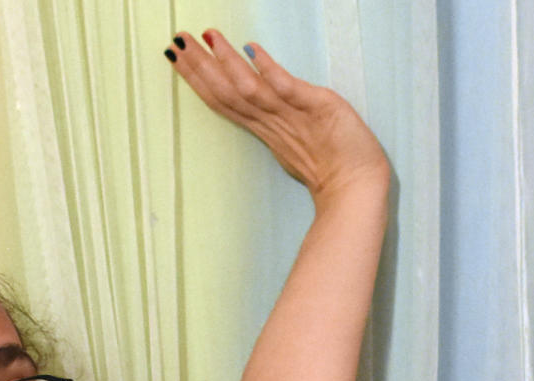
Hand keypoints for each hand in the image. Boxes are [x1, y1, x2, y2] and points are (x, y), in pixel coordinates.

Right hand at [167, 30, 389, 209]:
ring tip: (207, 38)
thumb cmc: (332, 169)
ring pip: (249, 88)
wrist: (357, 189)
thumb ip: (273, 120)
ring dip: (226, 63)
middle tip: (176, 41)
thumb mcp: (294, 144)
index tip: (176, 57)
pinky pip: (287, 88)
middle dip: (199, 67)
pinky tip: (252, 50)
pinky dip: (268, 69)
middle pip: (227, 93)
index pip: (224, 100)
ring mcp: (291, 116)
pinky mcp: (316, 108)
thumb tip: (255, 97)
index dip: (198, 79)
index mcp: (265, 129)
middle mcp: (272, 121)